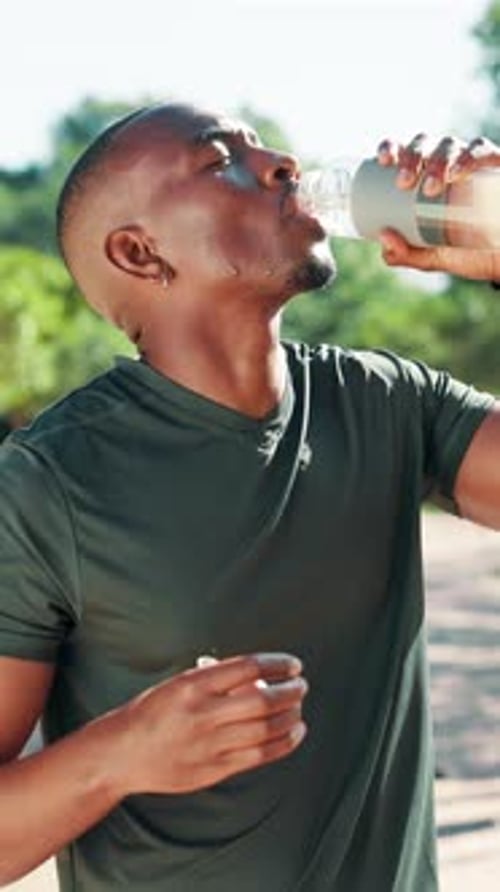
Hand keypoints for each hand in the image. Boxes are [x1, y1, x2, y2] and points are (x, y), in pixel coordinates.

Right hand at [116, 652, 307, 794]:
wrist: (122, 752)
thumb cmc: (153, 711)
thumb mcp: (180, 683)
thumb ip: (217, 681)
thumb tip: (261, 678)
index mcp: (193, 684)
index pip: (247, 668)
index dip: (277, 665)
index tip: (293, 665)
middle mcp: (202, 713)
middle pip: (262, 701)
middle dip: (290, 692)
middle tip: (301, 686)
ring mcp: (209, 744)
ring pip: (265, 730)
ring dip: (290, 717)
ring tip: (298, 708)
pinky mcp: (213, 769)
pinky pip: (258, 756)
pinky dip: (283, 743)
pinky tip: (294, 732)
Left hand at [376, 133, 499, 280]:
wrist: (497, 258)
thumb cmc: (462, 251)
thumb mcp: (430, 257)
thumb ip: (405, 254)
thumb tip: (384, 238)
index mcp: (422, 176)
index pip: (402, 151)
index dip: (390, 146)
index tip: (383, 161)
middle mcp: (444, 162)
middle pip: (423, 143)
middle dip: (411, 157)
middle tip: (403, 183)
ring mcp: (469, 162)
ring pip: (449, 144)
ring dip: (436, 161)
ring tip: (430, 189)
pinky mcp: (493, 166)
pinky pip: (482, 152)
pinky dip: (469, 158)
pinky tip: (458, 173)